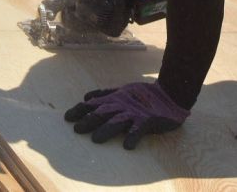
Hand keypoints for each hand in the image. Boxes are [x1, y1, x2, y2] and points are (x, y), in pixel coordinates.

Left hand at [64, 82, 189, 149]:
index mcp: (115, 98)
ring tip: (96, 139)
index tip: (67, 117)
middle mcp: (122, 105)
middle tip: (77, 129)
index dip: (80, 109)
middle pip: (103, 112)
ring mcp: (135, 113)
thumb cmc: (143, 95)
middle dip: (89, 120)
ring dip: (106, 129)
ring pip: (118, 121)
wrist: (170, 93)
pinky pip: (139, 129)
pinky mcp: (147, 120)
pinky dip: (133, 136)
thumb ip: (104, 94)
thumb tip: (86, 97)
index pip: (93, 103)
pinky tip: (127, 145)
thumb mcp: (122, 91)